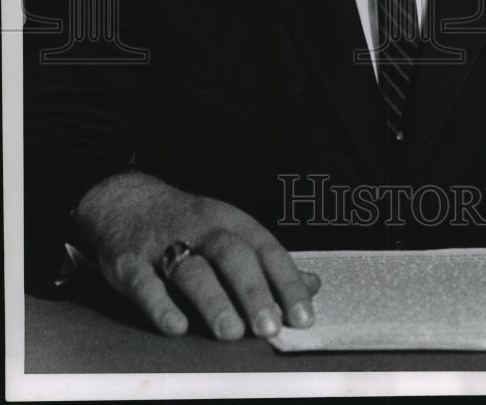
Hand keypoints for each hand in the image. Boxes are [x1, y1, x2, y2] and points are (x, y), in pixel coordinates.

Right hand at [73, 171, 320, 339]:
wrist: (126, 200)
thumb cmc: (188, 224)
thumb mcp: (230, 231)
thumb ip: (269, 263)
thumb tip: (313, 285)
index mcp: (230, 222)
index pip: (266, 250)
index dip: (286, 282)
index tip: (303, 316)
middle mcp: (201, 229)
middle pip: (232, 256)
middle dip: (252, 292)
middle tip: (268, 327)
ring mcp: (164, 244)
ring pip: (192, 270)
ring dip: (213, 301)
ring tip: (230, 332)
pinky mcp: (130, 262)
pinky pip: (145, 283)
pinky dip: (160, 305)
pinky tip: (176, 327)